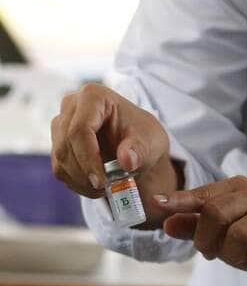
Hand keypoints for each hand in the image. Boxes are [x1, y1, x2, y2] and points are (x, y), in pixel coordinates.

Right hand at [50, 83, 169, 197]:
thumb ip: (140, 150)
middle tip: (106, 189)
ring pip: (60, 159)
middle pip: (66, 146)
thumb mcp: (151, 142)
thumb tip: (127, 161)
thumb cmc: (144, 137)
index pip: (80, 130)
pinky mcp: (57, 143)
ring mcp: (60, 124)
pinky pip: (60, 169)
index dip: (88, 158)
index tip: (102, 182)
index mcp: (94, 96)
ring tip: (107, 187)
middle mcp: (71, 106)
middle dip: (85, 173)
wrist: (138, 143)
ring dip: (82, 180)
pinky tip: (97, 186)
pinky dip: (77, 183)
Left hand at [158, 176, 246, 285]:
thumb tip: (166, 223)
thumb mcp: (218, 235)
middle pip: (217, 213)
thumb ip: (193, 226)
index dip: (181, 201)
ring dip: (232, 254)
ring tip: (239, 257)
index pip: (204, 195)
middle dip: (206, 240)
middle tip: (209, 253)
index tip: (158, 204)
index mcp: (239, 188)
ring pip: (239, 234)